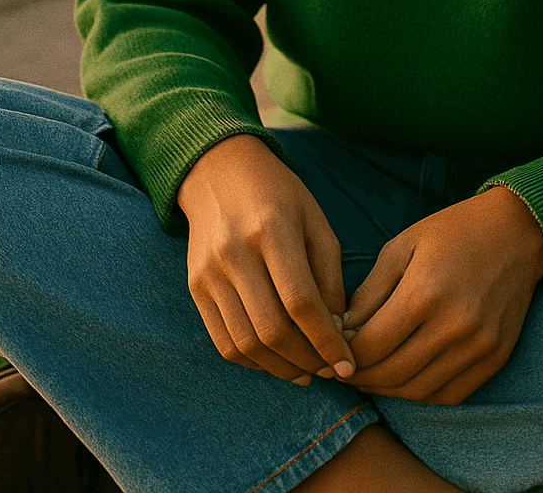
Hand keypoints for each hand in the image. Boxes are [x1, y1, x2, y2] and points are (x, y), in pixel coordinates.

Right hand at [176, 134, 356, 384]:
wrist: (218, 171)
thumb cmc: (278, 194)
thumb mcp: (315, 221)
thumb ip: (329, 275)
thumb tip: (337, 330)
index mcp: (272, 230)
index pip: (301, 302)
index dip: (326, 341)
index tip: (347, 365)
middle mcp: (235, 253)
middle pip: (271, 330)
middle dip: (306, 361)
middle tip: (328, 371)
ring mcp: (210, 273)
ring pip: (245, 343)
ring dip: (280, 368)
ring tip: (306, 372)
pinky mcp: (195, 287)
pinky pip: (223, 340)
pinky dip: (252, 361)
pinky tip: (276, 361)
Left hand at [338, 184, 542, 405]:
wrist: (517, 231)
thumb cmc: (453, 232)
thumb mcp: (401, 247)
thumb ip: (369, 293)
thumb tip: (341, 330)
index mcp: (426, 292)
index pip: (371, 346)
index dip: (343, 355)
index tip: (330, 351)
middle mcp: (454, 325)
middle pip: (391, 374)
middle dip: (360, 377)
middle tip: (343, 371)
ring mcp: (479, 346)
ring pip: (418, 391)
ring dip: (387, 390)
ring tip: (370, 376)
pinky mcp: (496, 357)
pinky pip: (449, 395)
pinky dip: (421, 393)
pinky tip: (405, 378)